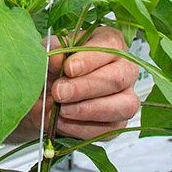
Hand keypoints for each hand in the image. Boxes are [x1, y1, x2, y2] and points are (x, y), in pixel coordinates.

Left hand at [15, 27, 139, 141]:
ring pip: (123, 106)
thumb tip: (55, 57)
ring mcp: (126, 97)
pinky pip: (109, 129)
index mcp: (110, 42)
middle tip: (59, 92)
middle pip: (118, 78)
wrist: (45, 95)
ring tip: (60, 110)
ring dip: (88, 110)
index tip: (68, 68)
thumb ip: (52, 53)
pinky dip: (82, 128)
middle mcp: (125, 68)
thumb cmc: (53, 66)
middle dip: (86, 87)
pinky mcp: (118, 122)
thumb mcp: (48, 54)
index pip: (109, 46)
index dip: (89, 59)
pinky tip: (62, 122)